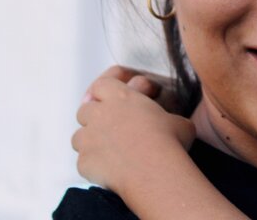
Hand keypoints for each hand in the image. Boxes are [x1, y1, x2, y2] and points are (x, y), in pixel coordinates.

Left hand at [73, 74, 195, 192]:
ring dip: (90, 141)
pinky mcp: (84, 161)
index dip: (104, 91)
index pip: (102, 85)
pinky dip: (93, 165)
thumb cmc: (169, 141)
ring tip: (107, 151)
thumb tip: (174, 125)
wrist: (155, 171)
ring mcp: (89, 138)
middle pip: (85, 109)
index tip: (110, 99)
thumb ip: (167, 118)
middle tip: (108, 128)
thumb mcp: (178, 121)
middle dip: (93, 118)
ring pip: (79, 136)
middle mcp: (100, 114)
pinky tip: (108, 171)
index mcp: (121, 97)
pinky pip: (83, 161)